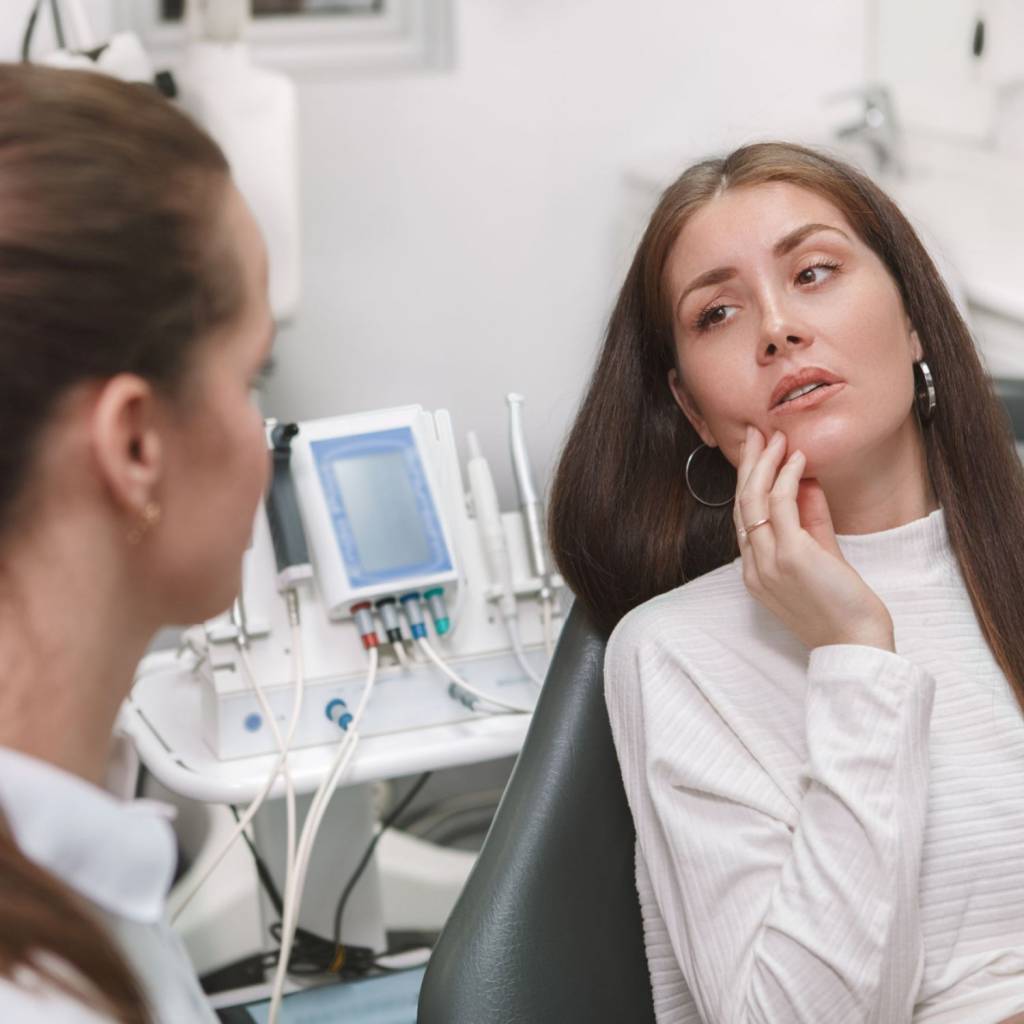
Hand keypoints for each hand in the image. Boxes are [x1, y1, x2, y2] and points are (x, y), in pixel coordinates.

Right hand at [734, 426, 894, 651]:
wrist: (856, 644)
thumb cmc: (842, 607)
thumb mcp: (821, 557)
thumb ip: (811, 522)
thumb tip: (805, 483)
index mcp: (756, 571)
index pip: (744, 517)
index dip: (748, 481)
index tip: (757, 453)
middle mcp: (754, 566)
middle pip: (741, 503)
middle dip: (747, 463)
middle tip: (755, 433)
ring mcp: (768, 561)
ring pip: (753, 499)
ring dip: (764, 463)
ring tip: (775, 438)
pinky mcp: (791, 556)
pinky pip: (781, 504)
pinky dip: (786, 476)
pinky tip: (796, 458)